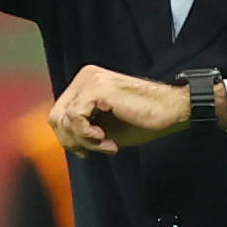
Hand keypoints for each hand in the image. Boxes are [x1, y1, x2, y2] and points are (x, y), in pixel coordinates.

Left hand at [48, 66, 190, 156]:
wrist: (171, 111)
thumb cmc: (143, 119)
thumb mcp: (105, 127)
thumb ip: (83, 128)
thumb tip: (65, 139)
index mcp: (86, 82)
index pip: (58, 113)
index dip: (69, 138)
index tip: (89, 150)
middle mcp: (85, 76)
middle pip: (55, 117)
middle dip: (72, 140)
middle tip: (96, 149)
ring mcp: (90, 80)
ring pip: (63, 119)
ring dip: (84, 141)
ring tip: (106, 144)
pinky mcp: (97, 89)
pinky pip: (75, 118)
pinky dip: (88, 136)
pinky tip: (107, 139)